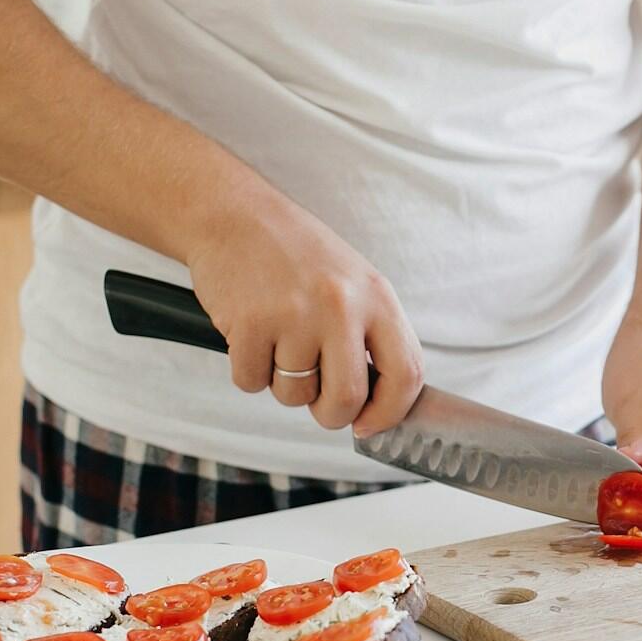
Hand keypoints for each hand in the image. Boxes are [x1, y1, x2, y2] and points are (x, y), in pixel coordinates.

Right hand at [185, 188, 422, 437]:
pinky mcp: (250, 324)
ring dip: (283, 383)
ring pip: (294, 395)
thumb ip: (371, 335)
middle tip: (315, 397)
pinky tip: (251, 333)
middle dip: (329, 413)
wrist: (235, 216)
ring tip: (278, 339)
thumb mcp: (353, 283)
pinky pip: (251, 382)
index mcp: (376, 297)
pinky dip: (247, 370)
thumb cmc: (296, 254)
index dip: (390, 412)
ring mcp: (295, 315)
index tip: (370, 425)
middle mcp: (341, 306)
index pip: (406, 373)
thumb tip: (379, 403)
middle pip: (347, 399)